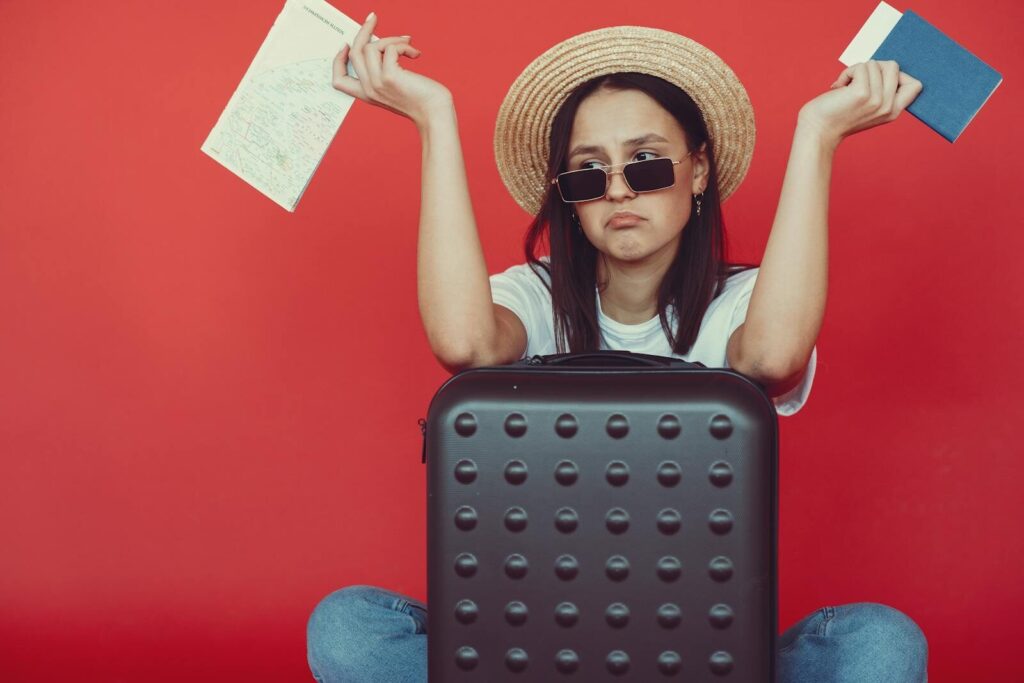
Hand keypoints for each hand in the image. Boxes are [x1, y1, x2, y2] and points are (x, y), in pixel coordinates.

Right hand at [332, 12, 452, 125]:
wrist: (434, 113)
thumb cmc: (420, 99)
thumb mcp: (393, 86)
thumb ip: (382, 70)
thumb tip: (377, 41)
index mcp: (366, 95)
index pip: (339, 80)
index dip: (338, 60)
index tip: (346, 44)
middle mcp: (369, 90)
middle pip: (354, 53)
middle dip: (363, 31)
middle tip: (373, 18)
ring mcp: (377, 83)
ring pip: (372, 47)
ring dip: (392, 39)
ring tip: (407, 44)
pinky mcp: (390, 77)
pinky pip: (391, 47)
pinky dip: (404, 46)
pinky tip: (415, 54)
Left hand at [798, 60, 922, 146]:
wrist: (817, 131)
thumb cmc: (838, 114)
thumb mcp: (868, 105)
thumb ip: (882, 91)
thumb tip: (888, 64)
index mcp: (893, 111)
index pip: (916, 85)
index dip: (898, 75)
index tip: (877, 82)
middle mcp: (888, 107)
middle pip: (894, 66)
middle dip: (873, 67)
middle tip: (857, 82)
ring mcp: (876, 100)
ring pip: (876, 64)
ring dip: (857, 70)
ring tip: (846, 87)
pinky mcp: (862, 93)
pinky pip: (861, 66)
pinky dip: (847, 72)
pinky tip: (839, 87)